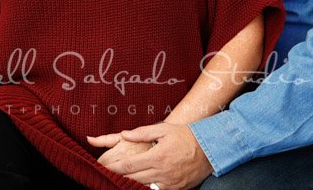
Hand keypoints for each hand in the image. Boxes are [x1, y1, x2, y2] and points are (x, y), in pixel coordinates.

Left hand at [97, 123, 212, 189]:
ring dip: (129, 184)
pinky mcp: (176, 189)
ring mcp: (169, 183)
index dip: (114, 167)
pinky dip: (145, 188)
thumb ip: (142, 132)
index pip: (130, 165)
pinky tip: (137, 185)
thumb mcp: (164, 129)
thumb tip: (124, 134)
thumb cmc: (185, 136)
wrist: (210, 149)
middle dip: (118, 177)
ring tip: (117, 180)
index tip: (103, 167)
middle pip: (134, 178)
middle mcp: (162, 172)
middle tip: (105, 175)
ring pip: (143, 187)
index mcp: (157, 156)